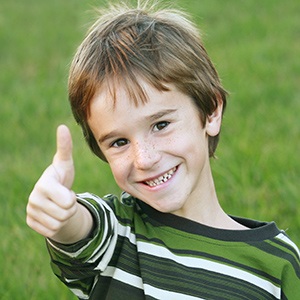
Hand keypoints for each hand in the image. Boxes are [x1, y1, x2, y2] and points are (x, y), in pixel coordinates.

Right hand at [26, 125, 91, 242]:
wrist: (55, 197)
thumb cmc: (62, 178)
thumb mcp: (66, 164)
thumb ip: (65, 147)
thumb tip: (62, 126)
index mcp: (43, 184)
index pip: (68, 201)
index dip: (72, 198)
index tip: (65, 190)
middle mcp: (33, 199)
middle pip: (65, 213)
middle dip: (69, 208)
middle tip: (63, 200)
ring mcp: (30, 212)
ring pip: (60, 224)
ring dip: (64, 216)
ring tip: (59, 206)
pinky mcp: (31, 224)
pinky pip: (53, 231)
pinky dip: (57, 225)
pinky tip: (53, 215)